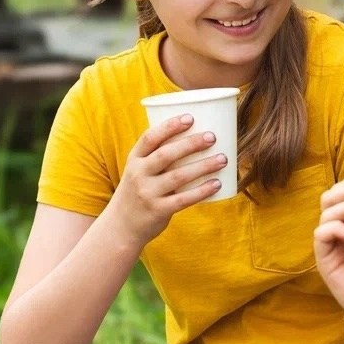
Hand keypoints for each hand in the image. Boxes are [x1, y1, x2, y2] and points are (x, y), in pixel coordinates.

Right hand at [109, 115, 227, 246]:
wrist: (121, 226)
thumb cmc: (138, 192)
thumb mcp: (138, 171)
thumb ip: (158, 157)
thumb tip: (196, 137)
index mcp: (134, 160)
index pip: (150, 138)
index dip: (170, 126)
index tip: (190, 117)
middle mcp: (138, 174)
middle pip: (166, 154)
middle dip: (191, 144)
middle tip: (212, 137)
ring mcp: (148, 193)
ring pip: (179, 176)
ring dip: (203, 166)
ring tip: (223, 159)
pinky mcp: (158, 210)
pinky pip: (183, 199)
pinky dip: (202, 191)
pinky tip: (217, 184)